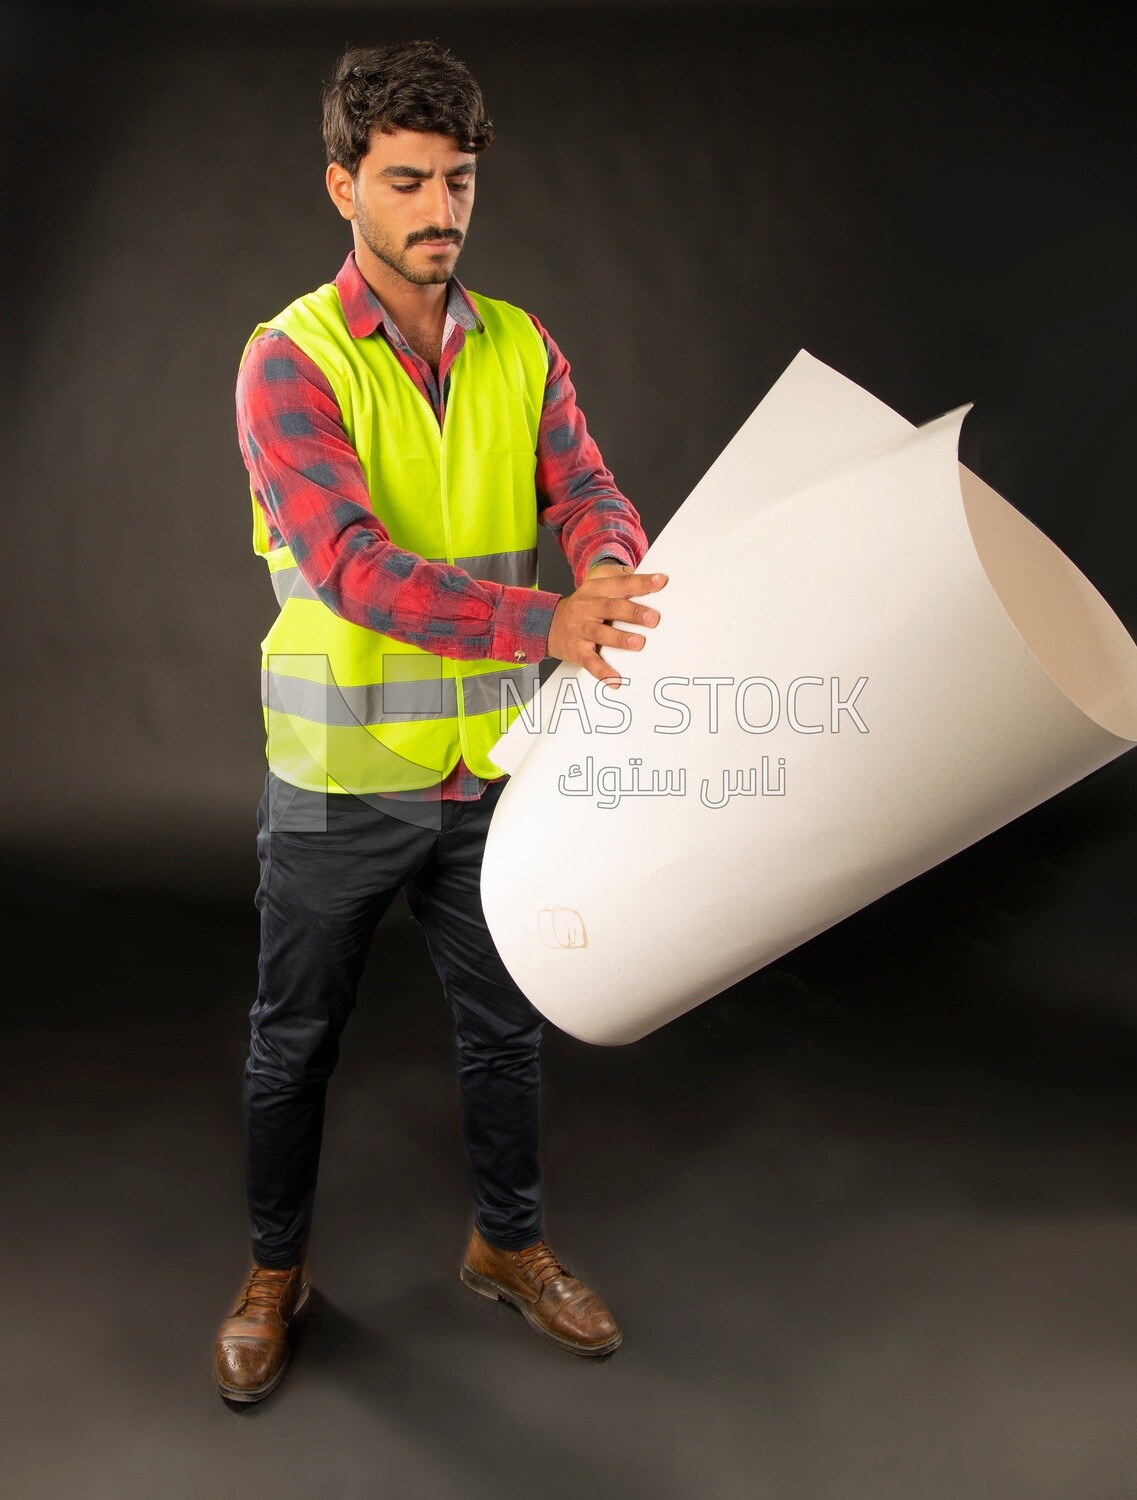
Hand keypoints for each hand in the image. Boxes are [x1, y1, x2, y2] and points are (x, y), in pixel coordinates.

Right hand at [547, 565, 667, 685]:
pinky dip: (602, 671)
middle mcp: (586, 607)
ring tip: (638, 643)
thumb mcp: (597, 588)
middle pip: (610, 607)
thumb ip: (621, 581)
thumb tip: (652, 580)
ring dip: (620, 638)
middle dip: (632, 613)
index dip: (640, 583)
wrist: (548, 624)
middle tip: (653, 618)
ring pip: (600, 633)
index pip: (620, 584)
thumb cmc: (583, 606)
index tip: (660, 581)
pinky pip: (590, 662)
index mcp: (595, 589)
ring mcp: (580, 629)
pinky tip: (615, 680)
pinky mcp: (576, 650)